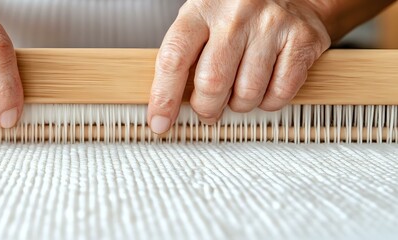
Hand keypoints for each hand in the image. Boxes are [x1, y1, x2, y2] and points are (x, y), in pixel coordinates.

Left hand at [147, 0, 331, 133]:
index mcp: (201, 9)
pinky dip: (269, 102)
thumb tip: (165, 109)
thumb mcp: (201, 22)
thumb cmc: (236, 14)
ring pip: (247, 92)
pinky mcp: (302, 39)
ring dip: (239, 105)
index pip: (174, 58)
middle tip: (208, 110)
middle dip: (206, 108)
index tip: (159, 121)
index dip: (164, 96)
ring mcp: (271, 24)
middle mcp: (236, 14)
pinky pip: (280, 92)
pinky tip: (264, 88)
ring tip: (238, 93)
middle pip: (212, 81)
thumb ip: (184, 57)